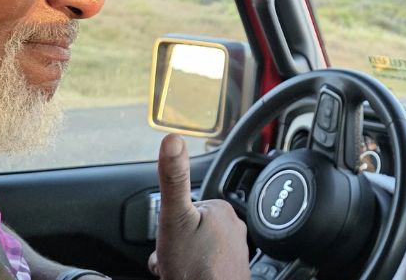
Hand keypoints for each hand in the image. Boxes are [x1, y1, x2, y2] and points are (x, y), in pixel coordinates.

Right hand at [149, 134, 248, 279]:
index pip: (186, 210)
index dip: (171, 224)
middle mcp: (234, 229)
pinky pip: (203, 266)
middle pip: (189, 230)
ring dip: (180, 260)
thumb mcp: (175, 217)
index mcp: (222, 209)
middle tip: (174, 258)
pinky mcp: (231, 273)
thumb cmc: (195, 267)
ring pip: (194, 250)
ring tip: (179, 270)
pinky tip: (186, 275)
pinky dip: (191, 271)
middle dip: (174, 244)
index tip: (171, 238)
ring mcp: (234, 252)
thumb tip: (171, 139)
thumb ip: (173, 179)